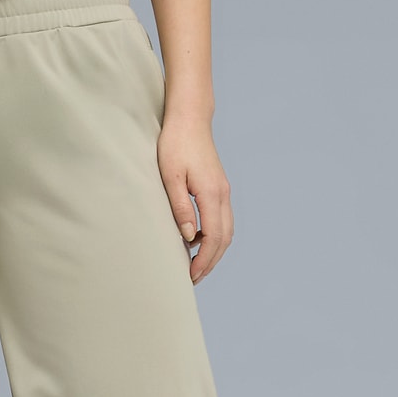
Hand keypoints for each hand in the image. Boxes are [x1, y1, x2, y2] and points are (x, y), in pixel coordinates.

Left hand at [155, 111, 232, 281]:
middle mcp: (222, 194)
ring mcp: (223, 190)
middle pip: (225, 239)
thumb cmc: (175, 144)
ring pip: (227, 230)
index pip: (213, 237)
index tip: (191, 275)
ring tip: (197, 266)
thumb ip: (179, 207)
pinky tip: (198, 242)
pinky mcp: (219, 187)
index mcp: (211, 193)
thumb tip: (188, 236)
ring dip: (215, 251)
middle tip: (193, 278)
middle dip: (211, 262)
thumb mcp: (170, 177)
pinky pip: (223, 219)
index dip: (203, 260)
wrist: (189, 118)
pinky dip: (215, 236)